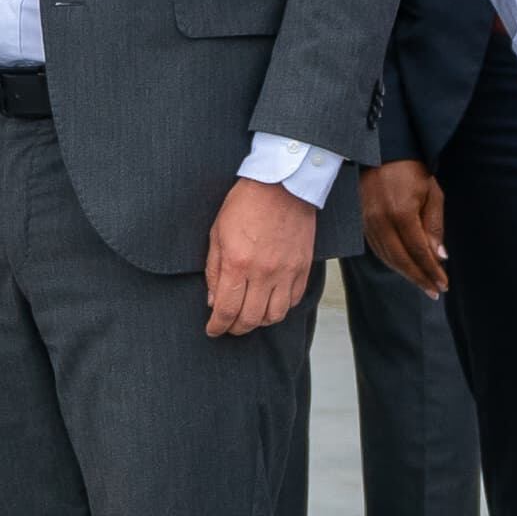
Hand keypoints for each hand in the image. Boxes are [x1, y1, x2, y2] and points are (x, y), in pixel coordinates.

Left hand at [202, 176, 318, 336]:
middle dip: (236, 329)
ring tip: (249, 316)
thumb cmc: (245, 205)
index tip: (213, 330)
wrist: (282, 185)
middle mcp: (264, 273)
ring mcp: (287, 271)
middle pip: (251, 319)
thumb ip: (214, 271)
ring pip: (275, 315)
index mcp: (238, 263)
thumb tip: (213, 301)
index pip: (226, 310)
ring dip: (259, 321)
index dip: (217, 326)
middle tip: (228, 327)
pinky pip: (293, 300)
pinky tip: (270, 302)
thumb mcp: (217, 234)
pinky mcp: (303, 267)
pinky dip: (280, 308)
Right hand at [358, 160, 447, 294]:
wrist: (381, 152)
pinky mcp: (361, 222)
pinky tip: (403, 267)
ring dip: (405, 273)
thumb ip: (435, 226)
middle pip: (401, 260)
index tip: (443, 284)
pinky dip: (391, 261)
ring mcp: (368, 222)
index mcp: (401, 213)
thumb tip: (440, 256)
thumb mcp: (432, 193)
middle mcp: (381, 221)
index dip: (431, 271)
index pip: (418, 251)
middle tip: (434, 291)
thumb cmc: (411, 170)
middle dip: (419, 278)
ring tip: (422, 284)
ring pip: (387, 257)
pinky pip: (376, 249)